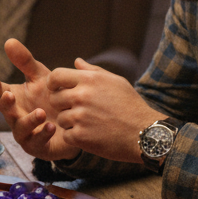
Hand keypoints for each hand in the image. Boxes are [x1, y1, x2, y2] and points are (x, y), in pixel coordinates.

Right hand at [0, 38, 79, 160]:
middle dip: (6, 104)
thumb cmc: (54, 98)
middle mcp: (16, 116)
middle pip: (6, 111)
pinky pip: (38, 142)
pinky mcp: (39, 147)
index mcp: (15, 98)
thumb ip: (25, 62)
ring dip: (29, 120)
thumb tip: (8, 41)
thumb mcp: (41, 77)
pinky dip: (43, 134)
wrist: (76, 122)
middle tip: (9, 95)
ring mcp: (26, 133)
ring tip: (40, 112)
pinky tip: (52, 126)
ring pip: (21, 129)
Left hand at [49, 58, 164, 162]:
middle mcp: (83, 96)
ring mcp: (81, 117)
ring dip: (71, 123)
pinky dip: (76, 138)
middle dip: (62, 105)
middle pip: (54, 99)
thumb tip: (76, 61)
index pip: (56, 75)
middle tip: (78, 111)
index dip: (53, 83)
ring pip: (61, 119)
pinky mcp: (81, 136)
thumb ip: (92, 71)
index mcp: (90, 80)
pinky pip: (67, 135)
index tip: (57, 90)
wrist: (144, 133)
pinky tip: (92, 135)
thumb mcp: (115, 82)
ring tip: (90, 124)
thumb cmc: (130, 105)